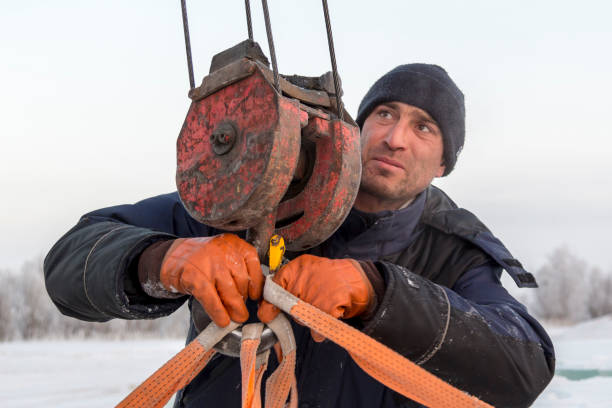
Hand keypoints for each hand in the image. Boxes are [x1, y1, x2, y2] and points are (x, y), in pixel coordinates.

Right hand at [160, 234, 262, 326]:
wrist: (173, 257)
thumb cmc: (204, 259)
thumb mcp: (224, 254)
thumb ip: (240, 267)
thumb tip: (257, 293)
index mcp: (234, 243)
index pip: (253, 263)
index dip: (257, 283)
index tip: (255, 296)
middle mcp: (223, 251)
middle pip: (242, 280)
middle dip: (243, 299)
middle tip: (242, 311)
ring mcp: (209, 264)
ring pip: (230, 292)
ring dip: (234, 308)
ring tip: (236, 317)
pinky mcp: (195, 278)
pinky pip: (212, 300)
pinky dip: (219, 313)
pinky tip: (222, 320)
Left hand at [258, 255, 373, 340]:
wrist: (358, 279)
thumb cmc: (331, 275)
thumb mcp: (306, 271)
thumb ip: (287, 285)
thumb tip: (266, 309)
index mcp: (297, 268)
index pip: (273, 287)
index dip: (268, 303)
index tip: (267, 313)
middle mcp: (303, 278)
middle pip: (286, 307)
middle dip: (295, 311)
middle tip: (311, 302)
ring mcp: (315, 294)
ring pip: (301, 319)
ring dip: (309, 319)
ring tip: (324, 304)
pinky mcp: (327, 308)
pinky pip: (316, 329)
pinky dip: (321, 330)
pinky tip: (329, 314)